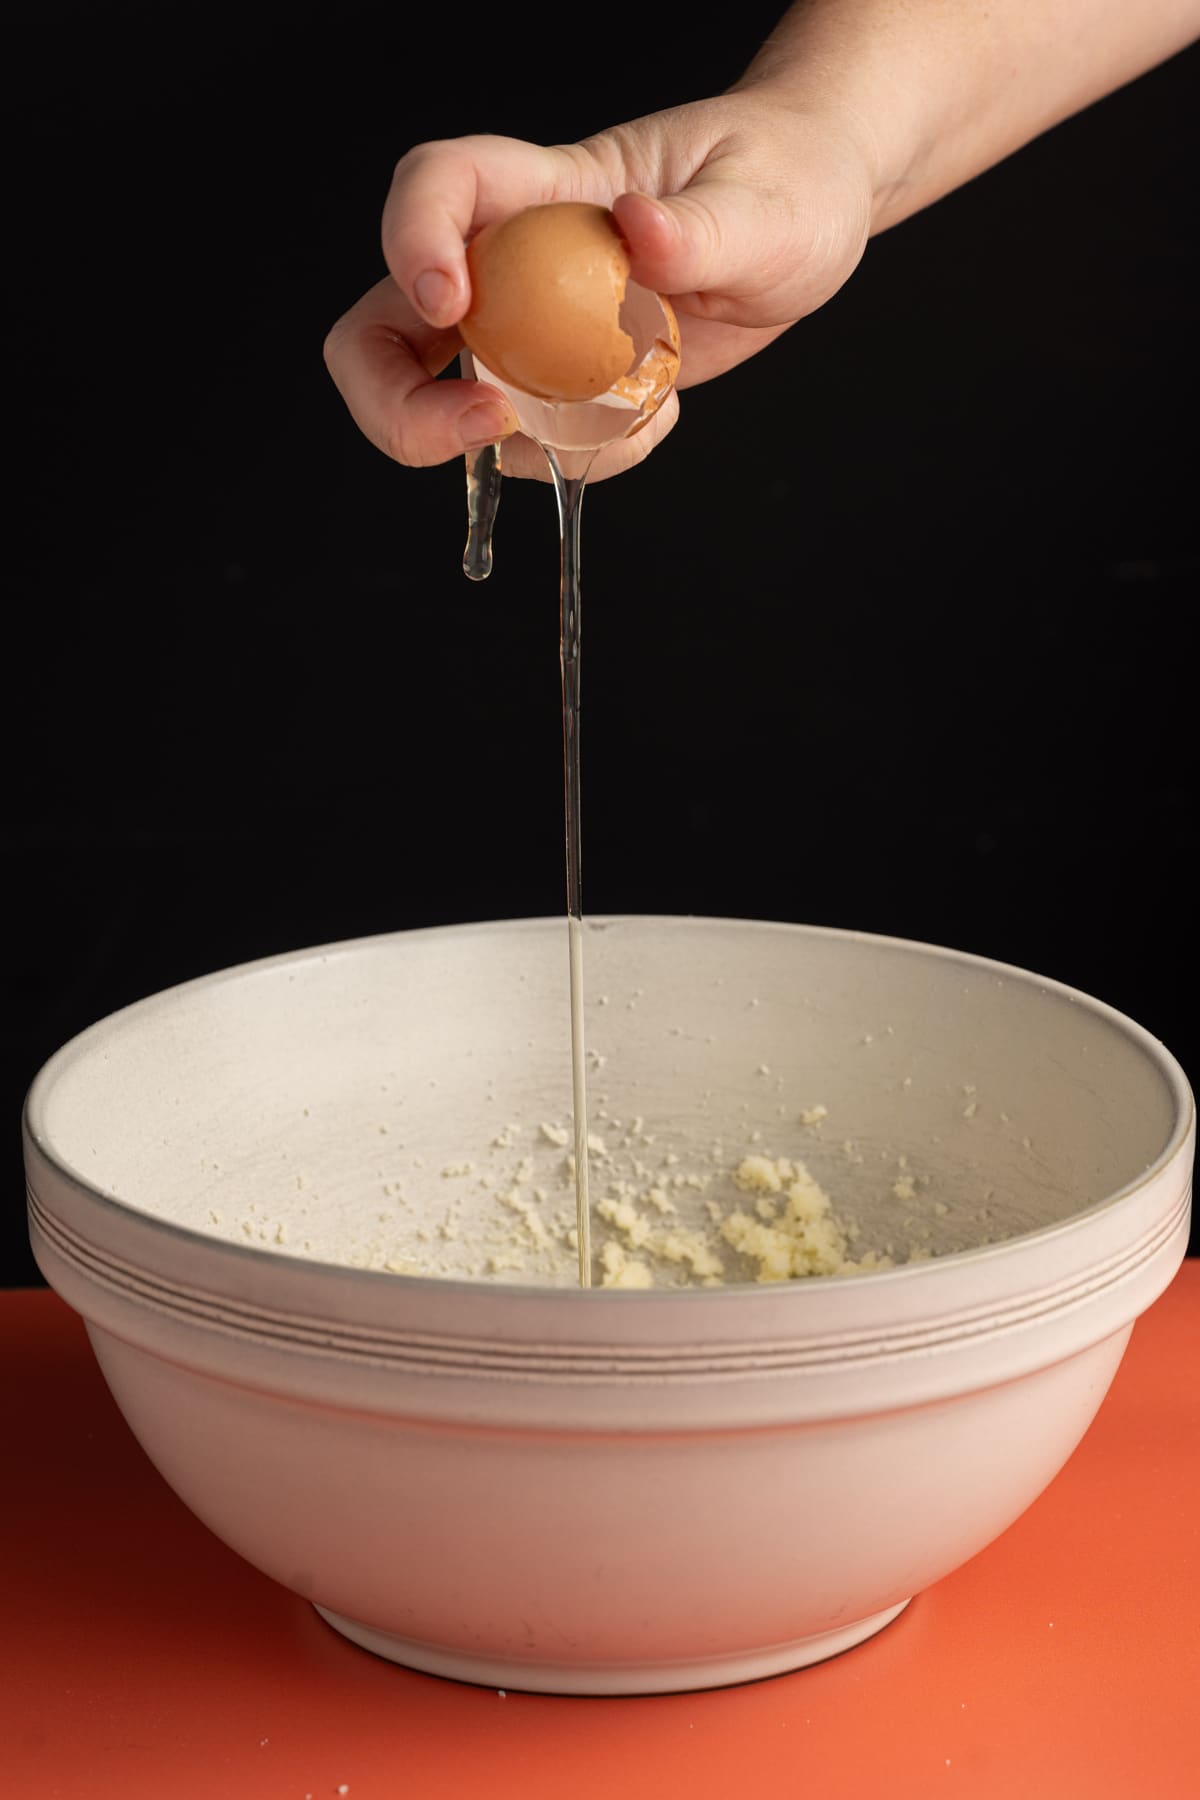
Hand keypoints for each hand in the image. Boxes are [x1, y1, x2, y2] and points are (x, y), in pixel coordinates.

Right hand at [323, 88, 875, 481]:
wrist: (807, 221)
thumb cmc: (784, 180)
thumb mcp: (764, 207)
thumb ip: (701, 228)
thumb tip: (638, 230)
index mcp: (547, 190)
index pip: (440, 186)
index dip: (412, 239)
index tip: (450, 304)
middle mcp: (515, 261)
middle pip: (386, 324)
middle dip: (395, 400)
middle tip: (483, 428)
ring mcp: (529, 330)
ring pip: (440, 400)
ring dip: (513, 447)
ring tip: (630, 417)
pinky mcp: (561, 384)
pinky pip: (529, 443)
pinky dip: (580, 457)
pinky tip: (656, 417)